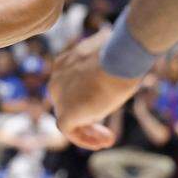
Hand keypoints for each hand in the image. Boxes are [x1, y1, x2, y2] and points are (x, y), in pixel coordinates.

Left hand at [49, 28, 138, 150]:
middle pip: (67, 105)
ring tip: (106, 140)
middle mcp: (56, 80)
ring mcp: (59, 97)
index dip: (85, 101)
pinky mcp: (66, 111)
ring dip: (87, 132)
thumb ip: (103, 57)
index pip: (69, 88)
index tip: (105, 106)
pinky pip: (68, 130)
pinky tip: (104, 142)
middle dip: (87, 118)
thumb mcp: (109, 54)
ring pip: (67, 120)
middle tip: (106, 129)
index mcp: (63, 65)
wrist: (118, 62)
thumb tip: (108, 36)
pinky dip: (84, 139)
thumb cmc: (120, 56)